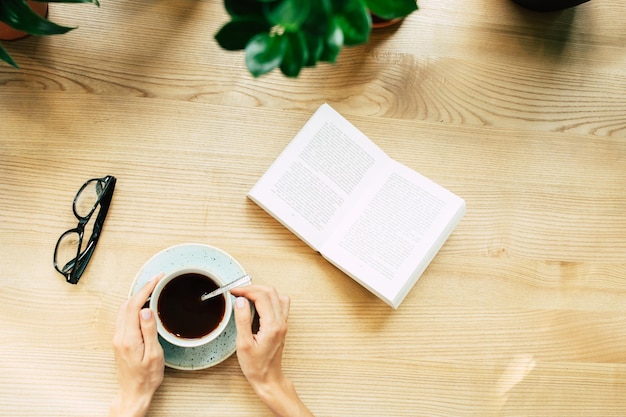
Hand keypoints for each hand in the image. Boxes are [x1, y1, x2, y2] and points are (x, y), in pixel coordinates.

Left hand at [110, 273, 164, 416]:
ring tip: (152, 290)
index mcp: (128, 337)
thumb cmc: (146, 378)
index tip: (157, 279)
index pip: (134, 305)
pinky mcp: (120, 341)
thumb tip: (146, 310)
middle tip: (157, 281)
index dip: (146, 289)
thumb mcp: (153, 355)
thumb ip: (149, 331)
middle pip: (128, 304)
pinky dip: (134, 306)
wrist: (133, 393)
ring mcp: (118, 338)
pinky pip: (125, 317)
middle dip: (142, 289)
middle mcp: (120, 336)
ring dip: (137, 297)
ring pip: (125, 310)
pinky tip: (144, 306)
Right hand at [231, 285, 313, 416]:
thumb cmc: (256, 366)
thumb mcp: (243, 344)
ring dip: (262, 291)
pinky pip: (280, 304)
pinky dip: (269, 298)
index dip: (246, 290)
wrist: (269, 378)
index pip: (261, 297)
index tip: (233, 291)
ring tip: (247, 294)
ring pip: (277, 296)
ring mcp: (283, 323)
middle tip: (238, 291)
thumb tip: (241, 301)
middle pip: (271, 292)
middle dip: (253, 288)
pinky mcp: (282, 326)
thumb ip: (242, 320)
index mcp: (272, 325)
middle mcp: (281, 322)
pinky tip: (258, 303)